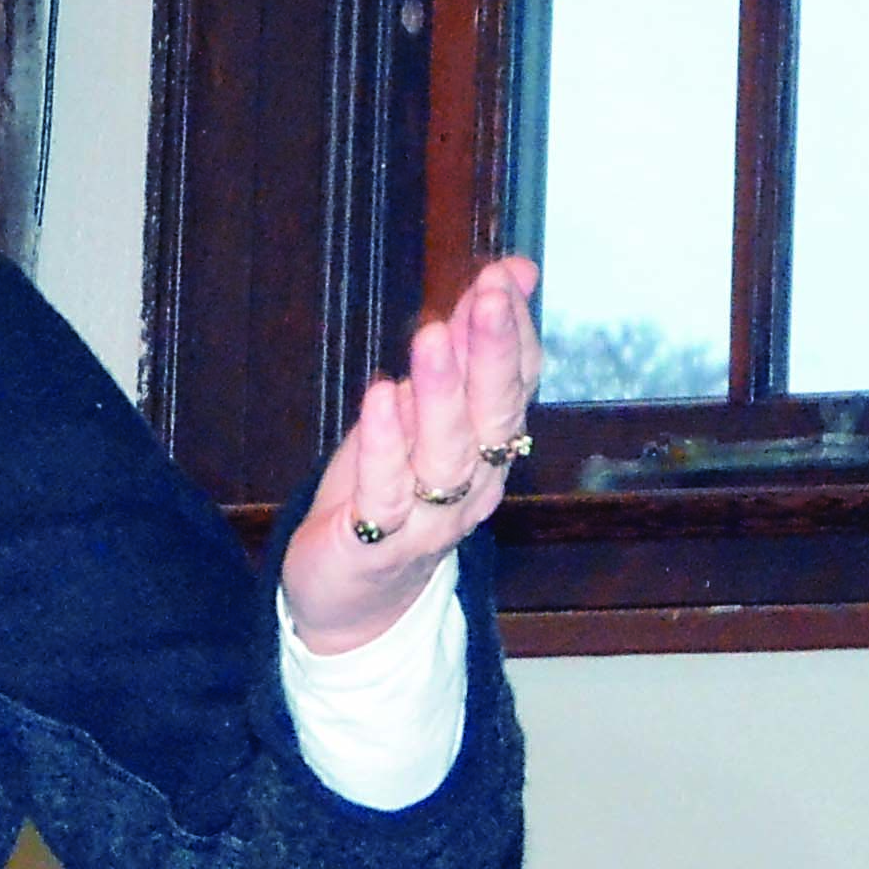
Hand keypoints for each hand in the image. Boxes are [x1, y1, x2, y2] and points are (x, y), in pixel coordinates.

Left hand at [280, 257, 542, 653]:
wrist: (352, 596)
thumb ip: (465, 344)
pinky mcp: (376, 542)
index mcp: (490, 447)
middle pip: (492, 415)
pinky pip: (385, 491)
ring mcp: (429, 518)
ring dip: (440, 392)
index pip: (516, 384)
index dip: (512, 332)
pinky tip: (378, 398)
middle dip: (491, 353)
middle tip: (486, 298)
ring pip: (445, 453)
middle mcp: (473, 483)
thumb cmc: (389, 490)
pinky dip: (384, 444)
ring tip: (431, 337)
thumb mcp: (424, 408)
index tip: (502, 277)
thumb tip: (512, 272)